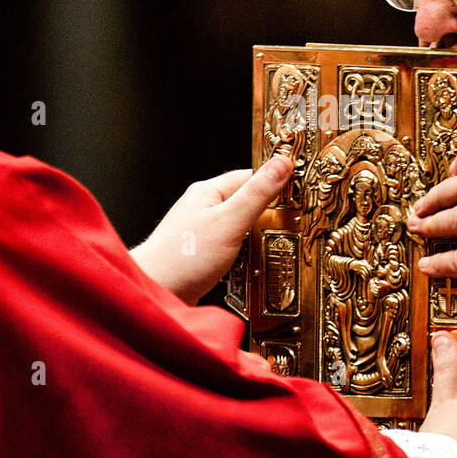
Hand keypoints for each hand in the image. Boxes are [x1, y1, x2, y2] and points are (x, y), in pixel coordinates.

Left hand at [131, 155, 292, 303]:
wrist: (154, 294)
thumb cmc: (183, 258)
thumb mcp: (229, 222)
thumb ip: (257, 194)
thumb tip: (282, 163)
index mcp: (208, 191)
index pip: (251, 176)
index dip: (277, 182)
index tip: (301, 192)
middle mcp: (203, 209)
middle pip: (247, 203)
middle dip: (272, 215)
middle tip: (297, 225)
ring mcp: (202, 233)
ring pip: (242, 229)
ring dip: (259, 239)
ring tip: (280, 248)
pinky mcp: (203, 257)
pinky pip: (234, 250)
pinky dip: (247, 257)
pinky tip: (257, 267)